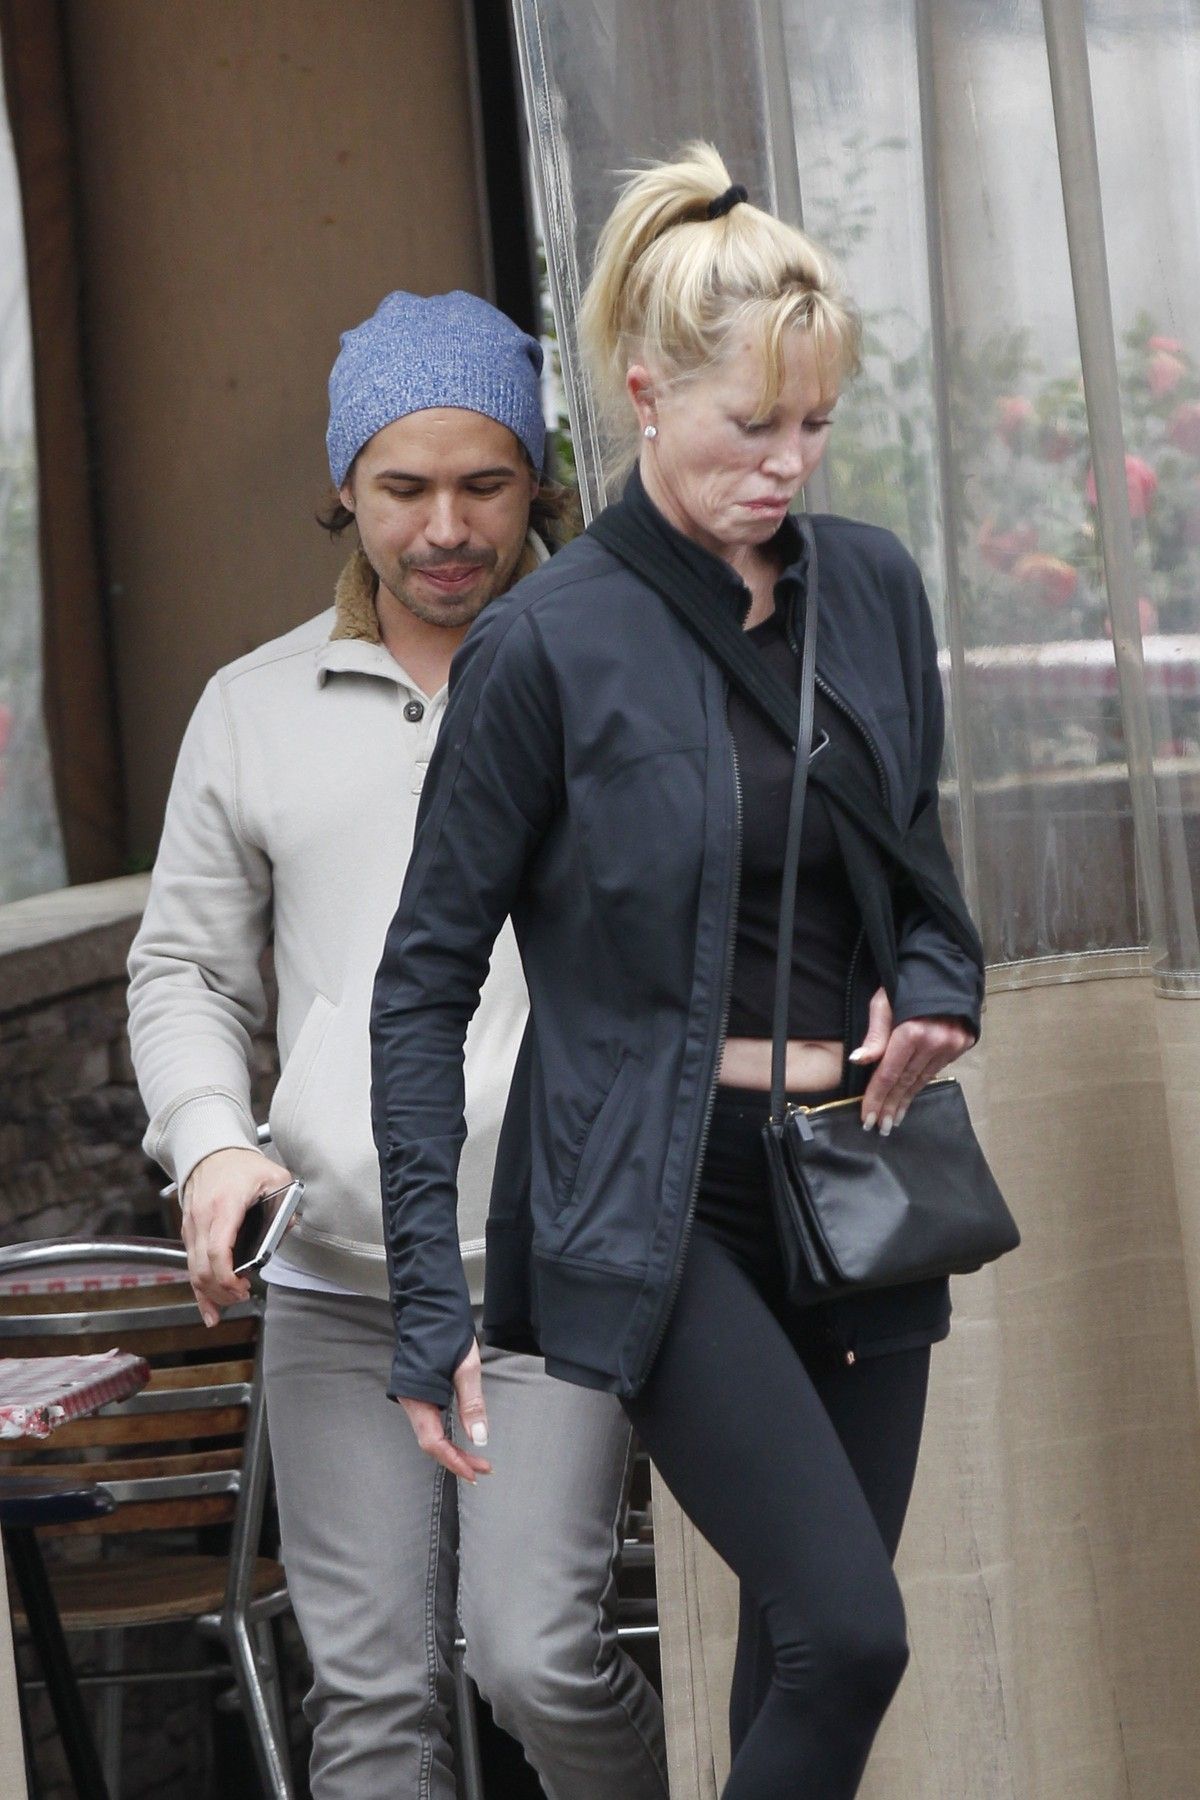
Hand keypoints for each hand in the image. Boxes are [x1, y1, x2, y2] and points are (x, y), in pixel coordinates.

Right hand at [181, 1146, 293, 1325]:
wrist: (212, 1150)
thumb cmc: (241, 1164)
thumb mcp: (274, 1176)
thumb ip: (286, 1201)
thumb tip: (291, 1227)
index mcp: (225, 1205)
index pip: (217, 1250)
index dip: (226, 1278)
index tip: (242, 1288)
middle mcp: (203, 1218)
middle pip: (202, 1268)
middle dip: (222, 1290)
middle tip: (244, 1295)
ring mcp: (192, 1226)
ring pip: (193, 1271)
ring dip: (212, 1293)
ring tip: (234, 1300)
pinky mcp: (189, 1232)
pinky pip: (190, 1266)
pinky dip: (199, 1291)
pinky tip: (209, 1311)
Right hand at [398, 1341, 491, 1483]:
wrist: (428, 1306)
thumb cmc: (446, 1332)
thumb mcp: (466, 1367)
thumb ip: (472, 1404)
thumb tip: (479, 1438)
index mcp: (418, 1397)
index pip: (433, 1442)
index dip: (454, 1460)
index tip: (475, 1472)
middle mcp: (412, 1401)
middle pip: (431, 1442)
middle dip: (456, 1458)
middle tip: (482, 1468)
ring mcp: (414, 1397)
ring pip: (431, 1433)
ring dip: (452, 1449)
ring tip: (475, 1459)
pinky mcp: (419, 1391)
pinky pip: (430, 1422)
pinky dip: (446, 1434)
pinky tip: (460, 1437)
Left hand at [848, 987, 974, 1133]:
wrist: (944, 969)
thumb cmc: (907, 982)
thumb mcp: (883, 1003)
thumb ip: (874, 1036)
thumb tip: (859, 1062)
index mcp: (911, 1031)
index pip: (888, 1074)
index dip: (876, 1098)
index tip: (867, 1118)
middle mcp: (934, 1041)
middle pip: (905, 1082)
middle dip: (890, 1106)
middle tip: (879, 1127)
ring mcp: (951, 1044)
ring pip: (922, 1079)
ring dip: (906, 1101)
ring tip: (893, 1120)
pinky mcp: (961, 1044)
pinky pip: (936, 1069)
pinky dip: (921, 1084)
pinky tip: (911, 1096)